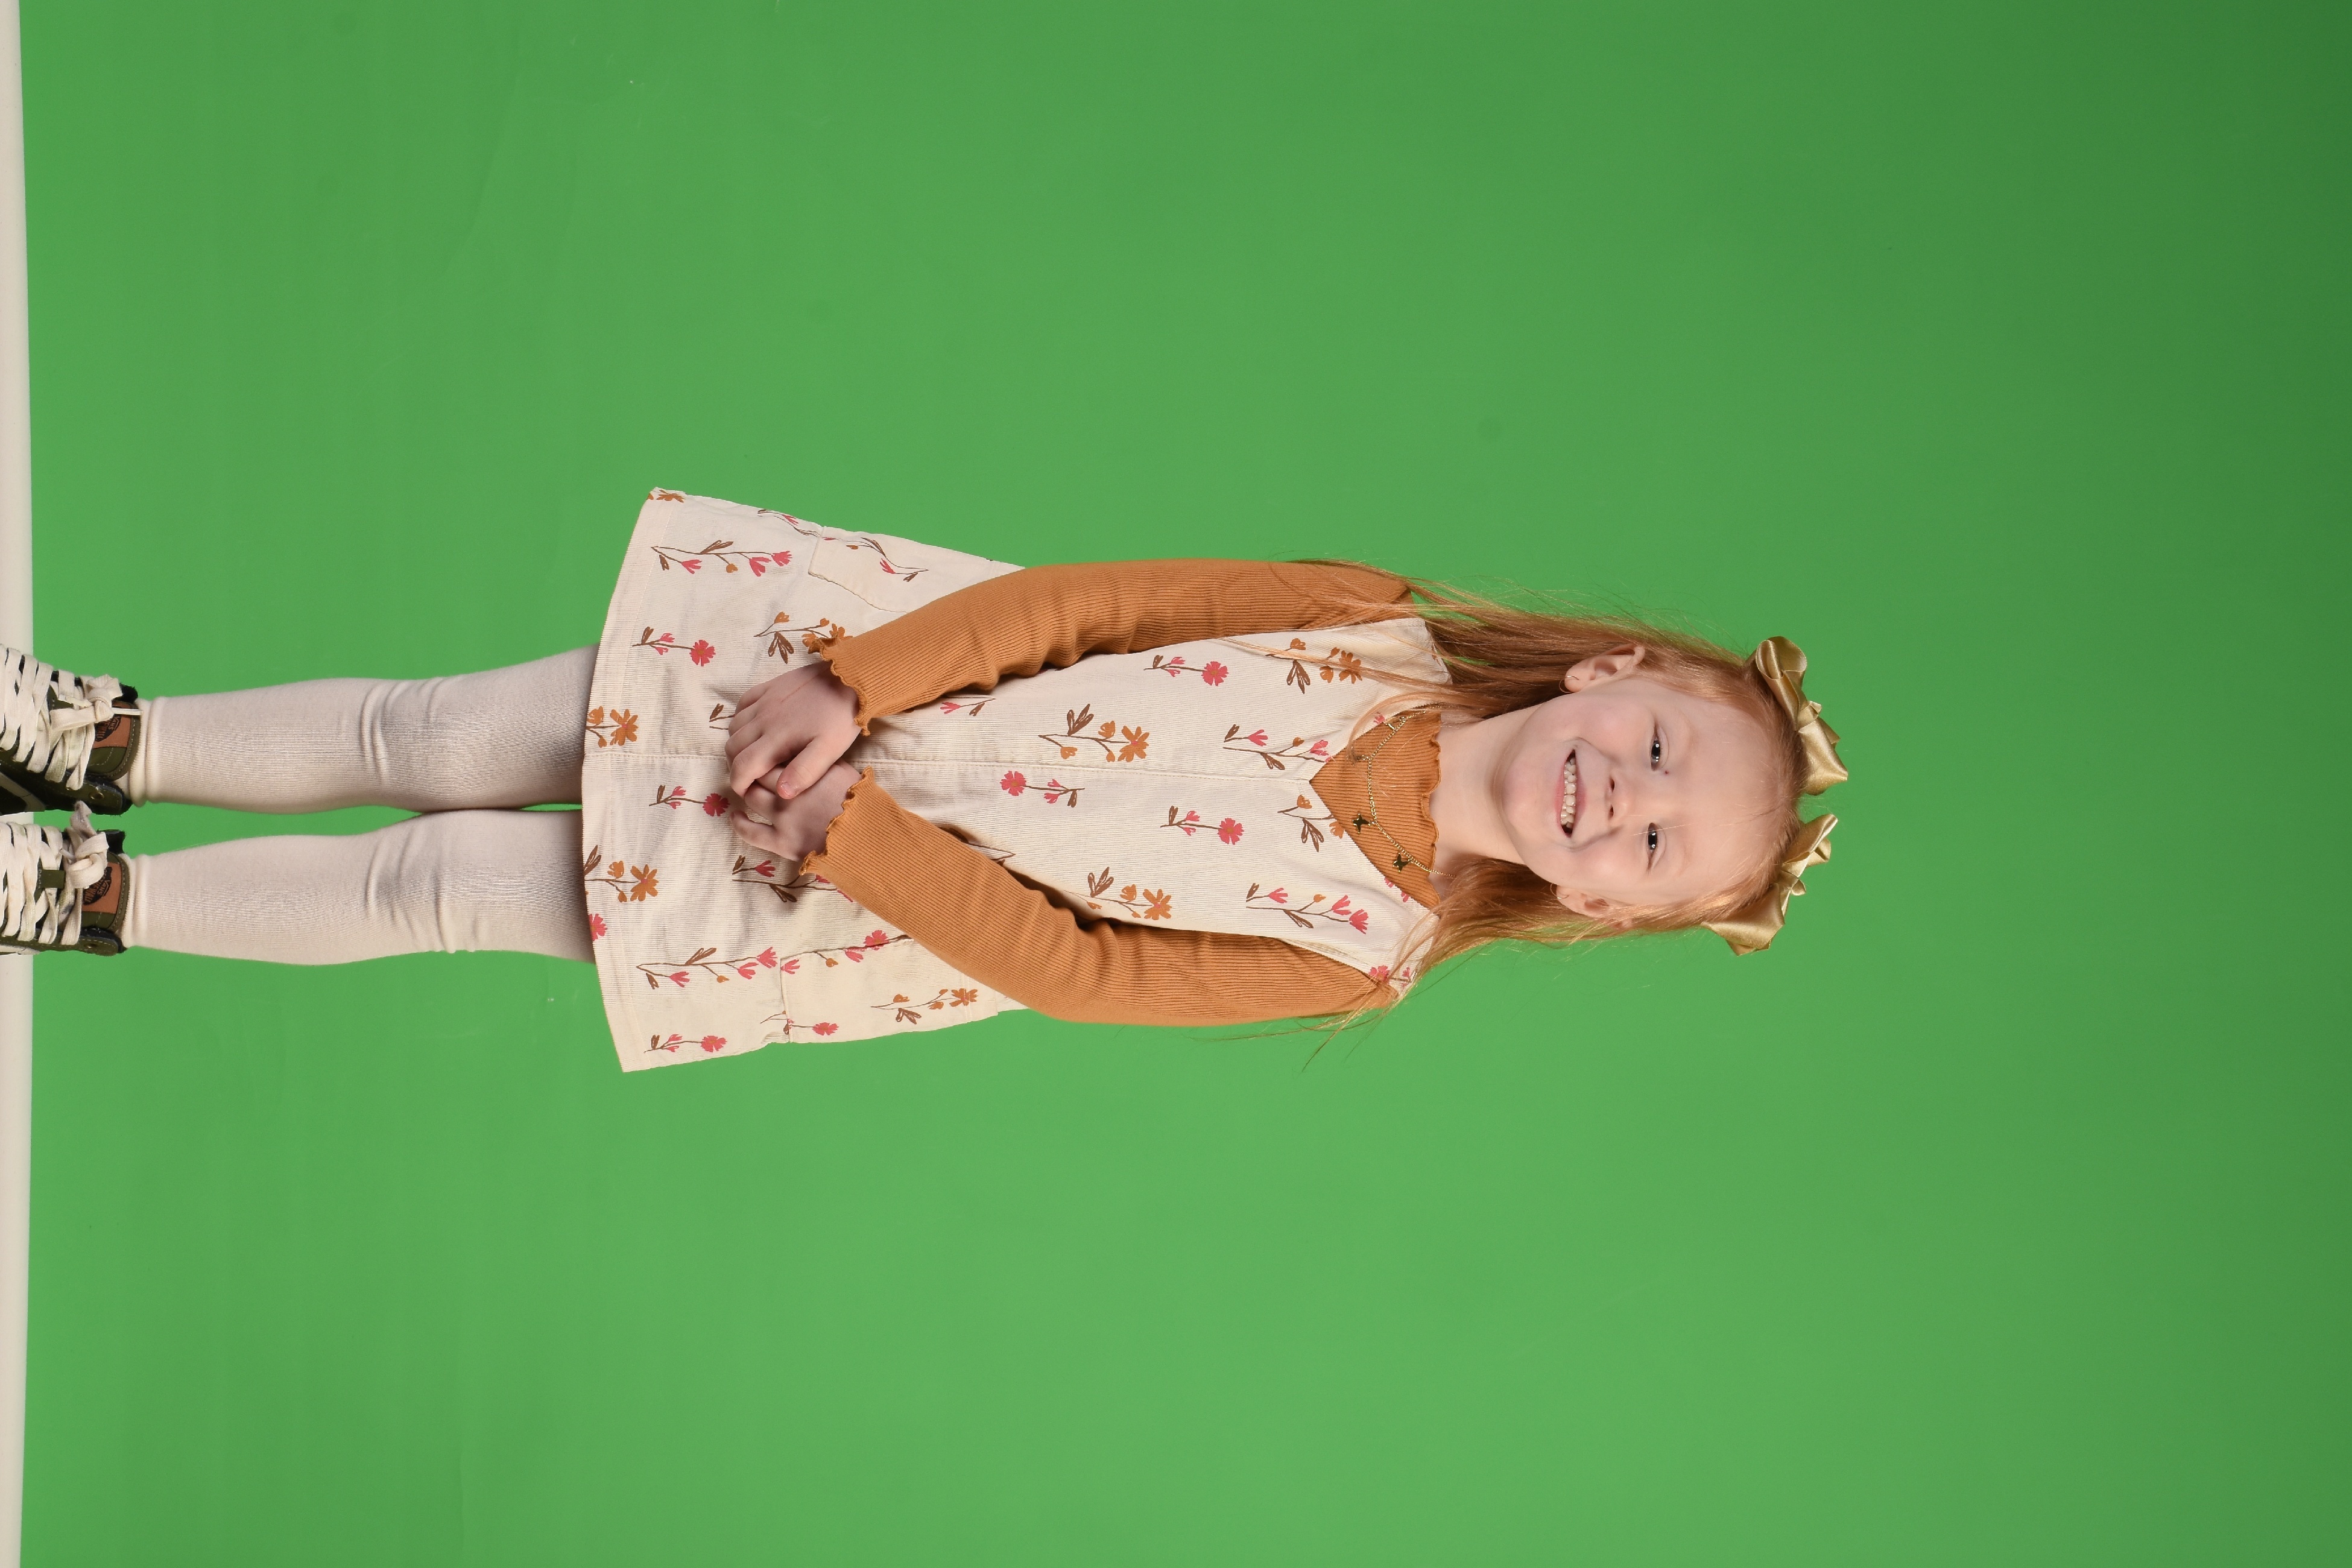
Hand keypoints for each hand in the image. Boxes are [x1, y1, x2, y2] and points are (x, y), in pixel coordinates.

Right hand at [726, 662, 860, 801]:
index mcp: (776, 739)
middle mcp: (762, 719)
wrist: (849, 678)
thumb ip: (804, 772)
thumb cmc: (840, 718)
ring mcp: (764, 701)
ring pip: (734, 727)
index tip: (746, 791)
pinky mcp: (769, 687)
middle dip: (736, 766)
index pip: (741, 767)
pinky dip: (740, 720)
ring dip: (737, 744)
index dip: (738, 784)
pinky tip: (755, 727)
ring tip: (754, 755)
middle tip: (750, 775)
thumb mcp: (829, 751)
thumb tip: (781, 794)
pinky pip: (742, 704)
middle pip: (732, 748)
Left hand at [730, 760, 860, 864]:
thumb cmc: (863, 807)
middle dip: (756, 770)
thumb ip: (822, 763)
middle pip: (761, 773)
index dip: (772, 754)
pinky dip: (739, 823)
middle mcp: (794, 790)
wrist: (869, 841)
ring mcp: (786, 816)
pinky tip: (735, 816)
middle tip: (754, 770)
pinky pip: (751, 832)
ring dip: (748, 792)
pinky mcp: (783, 842)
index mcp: (811, 770)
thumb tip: (802, 753)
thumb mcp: (846, 774)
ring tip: (747, 789)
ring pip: (753, 797)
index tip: (771, 754)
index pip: (779, 754)